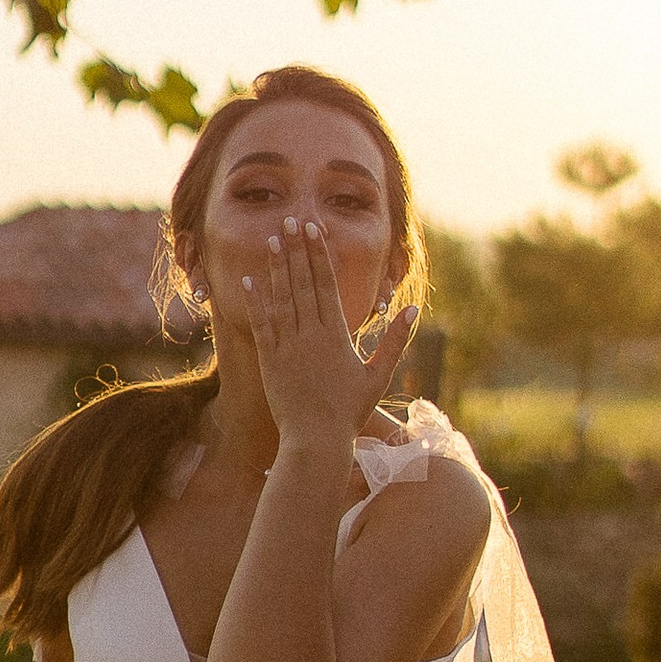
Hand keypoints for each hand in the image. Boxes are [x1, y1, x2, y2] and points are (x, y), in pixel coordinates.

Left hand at [239, 220, 417, 456]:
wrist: (315, 440)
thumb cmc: (350, 411)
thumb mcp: (378, 376)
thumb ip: (395, 341)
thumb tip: (410, 311)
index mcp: (337, 334)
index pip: (326, 284)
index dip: (319, 254)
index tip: (313, 230)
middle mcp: (310, 334)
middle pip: (303, 283)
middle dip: (297, 250)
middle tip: (291, 221)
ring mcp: (288, 346)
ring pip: (282, 298)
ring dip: (278, 268)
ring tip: (274, 240)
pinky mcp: (269, 360)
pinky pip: (261, 324)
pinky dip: (255, 301)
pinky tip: (249, 280)